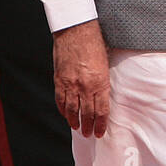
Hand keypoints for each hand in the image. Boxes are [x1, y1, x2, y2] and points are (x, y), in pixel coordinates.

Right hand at [53, 19, 109, 137]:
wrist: (76, 30)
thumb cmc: (94, 43)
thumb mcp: (106, 63)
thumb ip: (104, 80)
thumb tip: (104, 94)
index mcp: (100, 82)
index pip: (101, 110)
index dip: (100, 124)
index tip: (100, 132)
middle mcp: (85, 86)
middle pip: (87, 113)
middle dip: (88, 126)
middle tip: (89, 134)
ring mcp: (70, 84)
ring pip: (71, 109)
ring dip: (74, 120)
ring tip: (77, 128)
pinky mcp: (59, 79)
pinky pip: (60, 99)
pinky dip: (63, 109)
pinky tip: (65, 114)